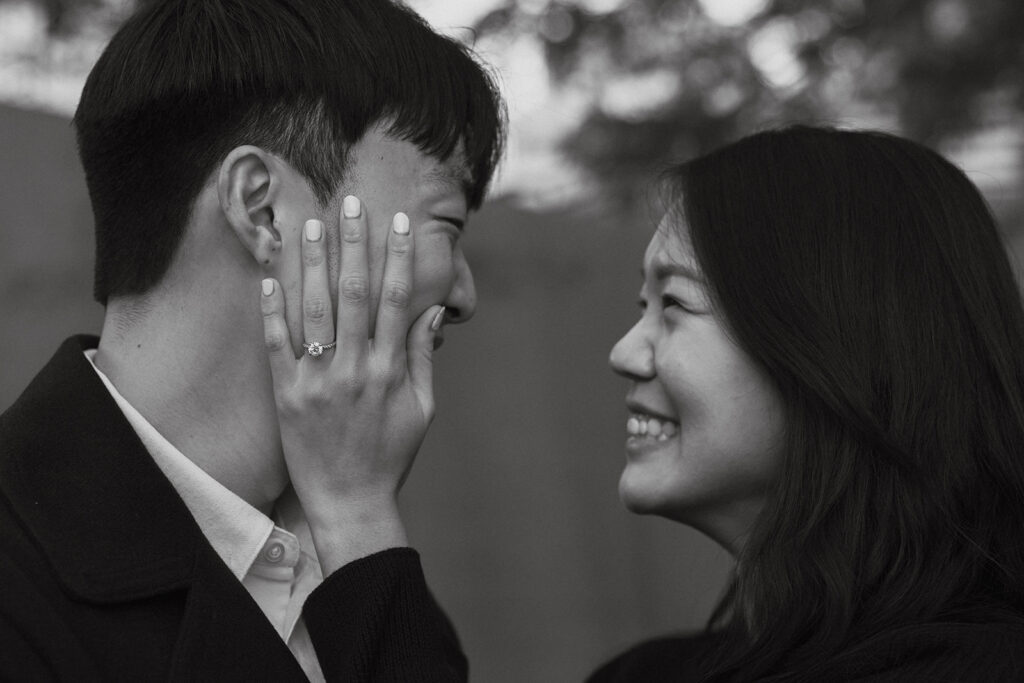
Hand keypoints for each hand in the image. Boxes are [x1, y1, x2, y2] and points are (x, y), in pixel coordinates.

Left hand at [260, 196, 443, 573]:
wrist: (351, 502)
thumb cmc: (392, 454)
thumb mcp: (421, 408)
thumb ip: (423, 357)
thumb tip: (429, 311)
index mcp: (391, 369)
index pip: (397, 299)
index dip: (399, 257)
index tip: (399, 223)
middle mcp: (356, 368)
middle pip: (356, 293)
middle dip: (354, 244)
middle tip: (351, 202)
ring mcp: (319, 381)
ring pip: (315, 309)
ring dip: (313, 263)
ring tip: (310, 223)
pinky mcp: (288, 395)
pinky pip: (278, 345)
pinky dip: (273, 311)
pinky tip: (269, 276)